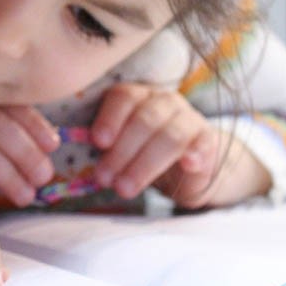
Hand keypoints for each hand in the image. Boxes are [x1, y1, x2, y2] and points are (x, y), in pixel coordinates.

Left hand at [90, 83, 269, 207]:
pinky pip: (203, 144)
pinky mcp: (208, 140)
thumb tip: (77, 145)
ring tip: (125, 188)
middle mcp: (164, 101)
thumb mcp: (120, 147)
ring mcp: (189, 118)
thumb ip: (103, 145)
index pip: (124, 97)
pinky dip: (194, 154)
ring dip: (145, 165)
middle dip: (121, 152)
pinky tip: (187, 165)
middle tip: (104, 178)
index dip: (110, 118)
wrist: (186, 167)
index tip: (98, 142)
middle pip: (144, 120)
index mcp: (138, 96)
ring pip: (169, 136)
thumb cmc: (142, 153)